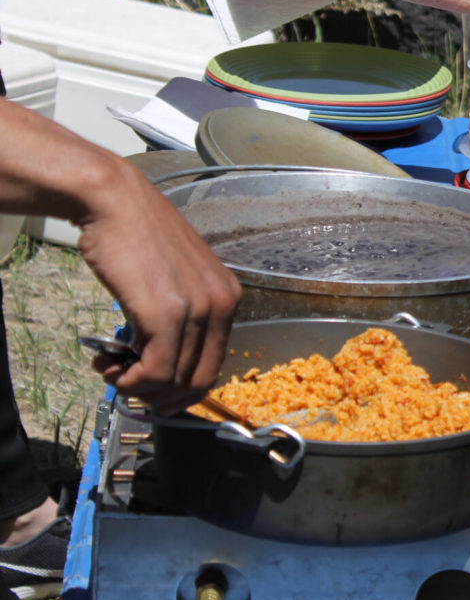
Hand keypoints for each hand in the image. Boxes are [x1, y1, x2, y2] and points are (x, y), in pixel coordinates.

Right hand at [79, 160, 240, 412]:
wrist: (115, 202)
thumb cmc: (137, 236)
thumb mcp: (175, 278)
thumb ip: (180, 315)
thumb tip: (164, 360)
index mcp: (229, 297)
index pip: (214, 363)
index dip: (182, 388)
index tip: (153, 390)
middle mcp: (221, 304)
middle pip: (199, 379)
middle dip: (162, 397)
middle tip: (129, 387)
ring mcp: (196, 310)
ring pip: (175, 379)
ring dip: (137, 387)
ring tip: (111, 370)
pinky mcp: (166, 314)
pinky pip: (156, 370)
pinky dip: (131, 380)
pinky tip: (111, 367)